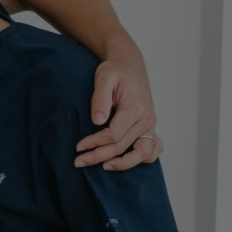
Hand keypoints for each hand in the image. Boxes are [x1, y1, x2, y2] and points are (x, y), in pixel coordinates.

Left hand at [76, 53, 161, 169]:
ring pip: (142, 153)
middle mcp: (146, 119)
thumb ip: (100, 98)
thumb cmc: (115, 70)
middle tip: (79, 161)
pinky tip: (124, 161)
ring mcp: (150, 124)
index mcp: (135, 108)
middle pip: (123, 146)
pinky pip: (153, 148)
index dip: (95, 143)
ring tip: (104, 167)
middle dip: (99, 156)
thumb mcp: (104, 78)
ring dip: (123, 164)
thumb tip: (97, 121)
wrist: (129, 64)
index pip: (113, 134)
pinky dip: (142, 159)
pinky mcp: (149, 126)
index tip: (78, 147)